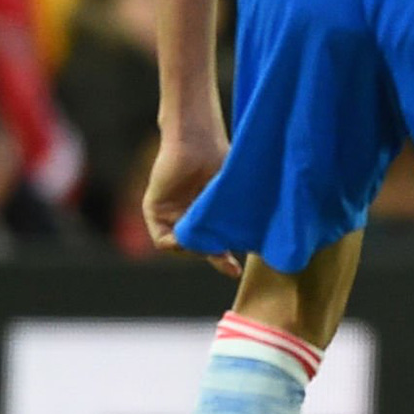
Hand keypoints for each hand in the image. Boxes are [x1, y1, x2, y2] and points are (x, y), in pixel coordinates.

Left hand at [143, 128, 240, 278]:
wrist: (197, 142)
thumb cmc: (221, 159)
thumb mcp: (233, 195)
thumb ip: (238, 216)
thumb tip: (258, 244)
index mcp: (207, 211)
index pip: (215, 241)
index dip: (225, 259)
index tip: (237, 270)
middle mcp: (188, 214)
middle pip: (199, 248)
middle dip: (215, 258)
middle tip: (230, 264)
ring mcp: (171, 214)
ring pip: (182, 247)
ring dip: (197, 251)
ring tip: (212, 243)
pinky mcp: (154, 211)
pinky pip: (163, 240)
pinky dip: (177, 244)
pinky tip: (190, 237)